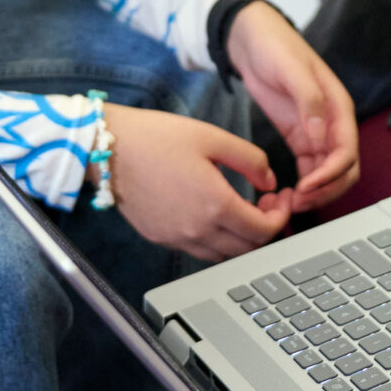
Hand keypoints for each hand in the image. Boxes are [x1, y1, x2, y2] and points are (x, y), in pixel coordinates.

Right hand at [104, 104, 289, 258]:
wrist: (107, 149)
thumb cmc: (156, 138)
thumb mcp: (213, 137)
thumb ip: (251, 160)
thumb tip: (270, 181)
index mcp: (215, 205)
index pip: (264, 231)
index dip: (283, 217)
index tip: (283, 199)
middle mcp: (197, 230)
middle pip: (248, 249)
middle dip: (267, 227)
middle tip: (270, 202)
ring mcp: (177, 239)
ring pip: (225, 254)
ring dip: (243, 237)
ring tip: (244, 207)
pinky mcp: (161, 238)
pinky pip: (200, 250)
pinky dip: (218, 239)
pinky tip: (217, 213)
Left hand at [225, 1, 359, 212]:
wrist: (252, 39)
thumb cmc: (275, 46)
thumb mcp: (292, 68)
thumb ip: (309, 100)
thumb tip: (320, 135)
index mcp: (338, 106)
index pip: (346, 151)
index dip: (331, 174)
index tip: (307, 186)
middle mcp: (332, 122)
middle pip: (345, 169)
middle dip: (327, 190)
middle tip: (300, 202)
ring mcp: (316, 130)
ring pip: (328, 172)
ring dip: (316, 191)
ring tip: (292, 202)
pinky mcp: (299, 135)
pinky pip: (310, 167)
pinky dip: (304, 183)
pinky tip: (288, 192)